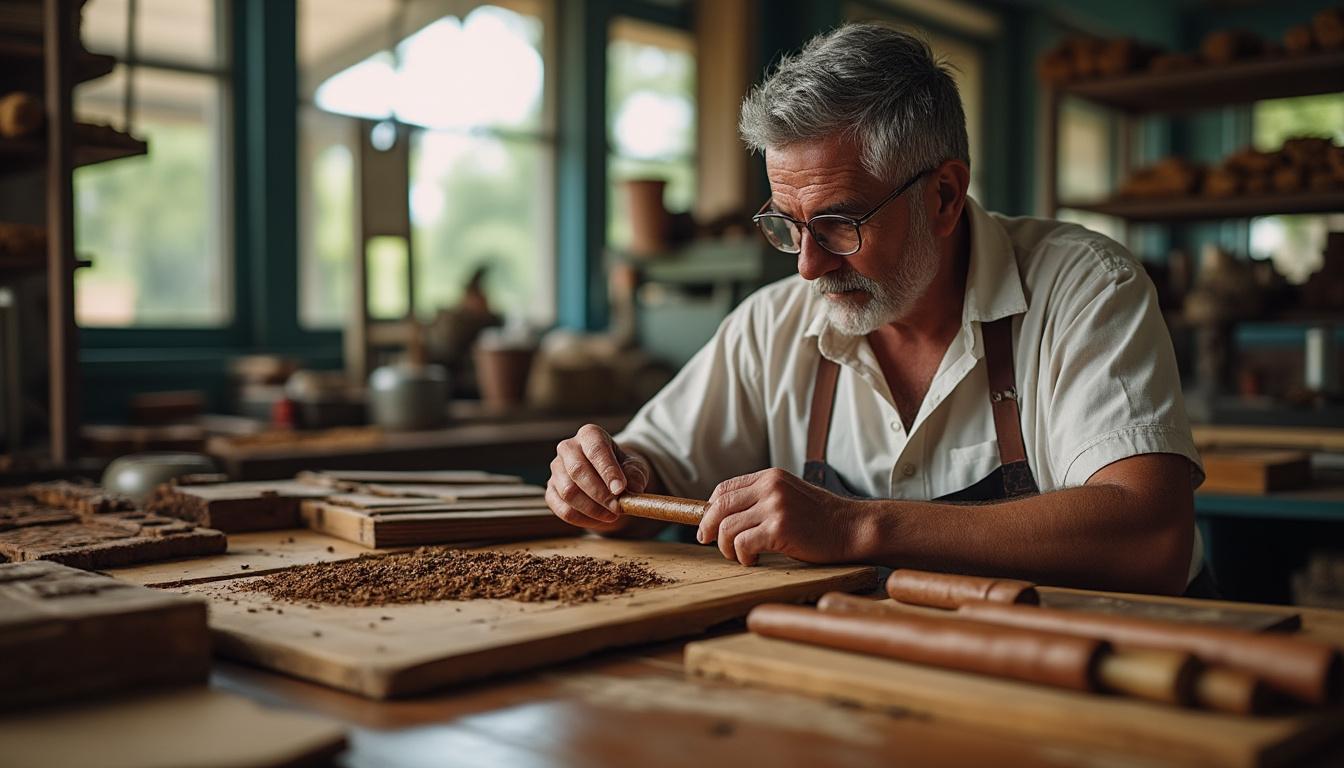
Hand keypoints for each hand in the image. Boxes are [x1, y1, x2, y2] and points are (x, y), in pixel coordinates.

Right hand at [546, 424, 651, 532]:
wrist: (607, 481)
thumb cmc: (621, 470)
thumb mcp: (635, 468)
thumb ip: (636, 475)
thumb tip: (633, 488)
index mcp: (590, 435)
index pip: (596, 449)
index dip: (607, 470)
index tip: (620, 489)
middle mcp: (568, 448)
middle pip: (578, 470)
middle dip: (599, 493)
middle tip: (618, 508)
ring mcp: (556, 469)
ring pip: (568, 492)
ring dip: (592, 508)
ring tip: (612, 515)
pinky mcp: (550, 491)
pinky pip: (562, 509)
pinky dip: (582, 519)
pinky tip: (599, 520)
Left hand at [697, 468, 860, 565]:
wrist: (851, 528)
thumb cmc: (820, 519)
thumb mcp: (788, 496)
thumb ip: (761, 499)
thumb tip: (725, 516)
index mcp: (770, 477)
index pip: (724, 489)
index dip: (710, 508)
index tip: (709, 524)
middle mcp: (770, 488)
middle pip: (720, 507)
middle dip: (708, 527)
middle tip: (708, 541)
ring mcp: (775, 507)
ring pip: (727, 528)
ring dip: (727, 547)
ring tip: (739, 555)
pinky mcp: (779, 529)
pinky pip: (743, 543)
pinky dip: (742, 556)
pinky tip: (753, 560)